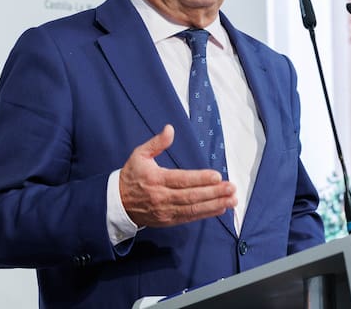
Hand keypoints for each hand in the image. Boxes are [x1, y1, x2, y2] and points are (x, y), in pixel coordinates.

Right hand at [119, 124, 236, 226]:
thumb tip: (170, 129)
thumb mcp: (139, 154)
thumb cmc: (131, 175)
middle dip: (213, 193)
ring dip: (214, 205)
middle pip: (191, 196)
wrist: (117, 203)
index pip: (181, 179)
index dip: (200, 179)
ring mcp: (165, 211)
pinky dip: (206, 214)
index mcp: (155, 179)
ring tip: (232, 200)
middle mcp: (161, 197)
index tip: (217, 176)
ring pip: (193, 209)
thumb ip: (156, 142)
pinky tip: (220, 208)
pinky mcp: (168, 221)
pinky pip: (189, 217)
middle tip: (231, 188)